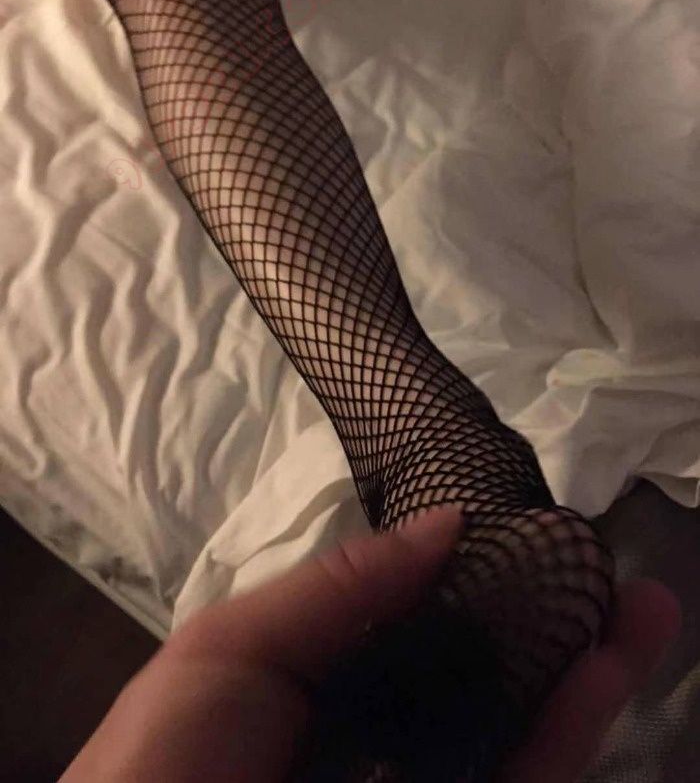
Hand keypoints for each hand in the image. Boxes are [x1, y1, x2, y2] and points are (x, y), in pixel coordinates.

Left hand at [61, 507, 679, 782]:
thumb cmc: (171, 758)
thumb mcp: (235, 649)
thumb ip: (341, 587)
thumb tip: (447, 522)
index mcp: (328, 684)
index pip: (416, 624)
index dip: (474, 579)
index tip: (526, 533)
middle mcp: (382, 738)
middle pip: (481, 675)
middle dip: (546, 621)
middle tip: (602, 563)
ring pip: (517, 729)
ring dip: (584, 668)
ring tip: (639, 602)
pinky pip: (522, 781)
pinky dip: (570, 732)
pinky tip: (608, 668)